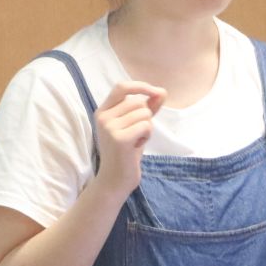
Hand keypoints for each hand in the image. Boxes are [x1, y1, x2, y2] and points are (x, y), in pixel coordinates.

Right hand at [92, 80, 167, 198]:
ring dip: (146, 128)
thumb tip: (162, 91)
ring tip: (135, 141)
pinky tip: (136, 147)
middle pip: (138, 102)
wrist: (115, 179)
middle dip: (145, 117)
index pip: (122, 87)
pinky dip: (146, 136)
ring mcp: (109, 128)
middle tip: (136, 135)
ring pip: (144, 114)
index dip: (141, 86)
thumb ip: (147, 108)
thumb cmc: (126, 152)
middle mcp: (103, 117)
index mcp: (103, 111)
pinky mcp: (120, 139)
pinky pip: (146, 126)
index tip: (156, 92)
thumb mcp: (135, 126)